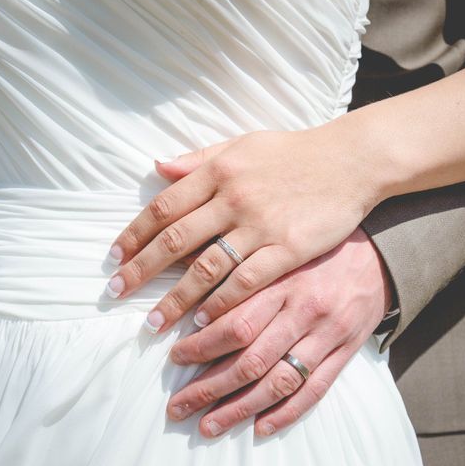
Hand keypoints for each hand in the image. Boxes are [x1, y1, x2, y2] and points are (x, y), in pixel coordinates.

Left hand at [104, 124, 388, 333]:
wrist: (349, 161)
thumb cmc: (294, 153)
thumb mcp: (244, 144)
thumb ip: (200, 157)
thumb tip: (159, 167)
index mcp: (219, 170)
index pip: (165, 206)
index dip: (135, 233)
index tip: (115, 256)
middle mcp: (234, 197)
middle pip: (176, 239)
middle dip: (141, 269)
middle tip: (116, 293)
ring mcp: (260, 224)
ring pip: (207, 267)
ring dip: (176, 298)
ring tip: (153, 322)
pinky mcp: (287, 248)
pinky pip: (246, 281)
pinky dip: (221, 303)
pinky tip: (202, 320)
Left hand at [165, 227, 391, 436]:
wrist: (376, 255)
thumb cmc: (317, 252)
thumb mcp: (279, 249)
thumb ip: (239, 265)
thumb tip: (190, 265)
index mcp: (283, 282)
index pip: (236, 322)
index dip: (202, 345)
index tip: (176, 359)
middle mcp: (304, 311)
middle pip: (251, 359)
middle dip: (210, 387)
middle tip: (178, 406)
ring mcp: (327, 335)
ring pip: (279, 381)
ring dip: (240, 408)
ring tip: (209, 425)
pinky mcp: (345, 352)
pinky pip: (316, 389)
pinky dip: (287, 413)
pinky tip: (260, 427)